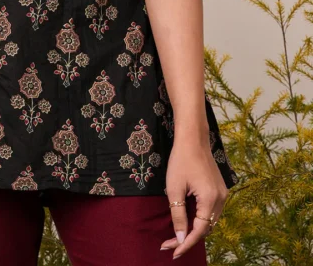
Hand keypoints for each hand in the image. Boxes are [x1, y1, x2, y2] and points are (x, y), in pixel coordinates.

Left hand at [161, 136, 228, 258]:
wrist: (193, 138)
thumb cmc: (180, 160)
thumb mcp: (174, 188)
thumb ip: (178, 214)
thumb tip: (181, 237)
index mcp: (210, 199)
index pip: (199, 231)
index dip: (185, 243)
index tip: (173, 252)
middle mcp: (221, 199)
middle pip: (206, 228)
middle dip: (187, 237)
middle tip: (169, 243)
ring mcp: (223, 194)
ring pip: (209, 221)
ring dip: (194, 229)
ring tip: (175, 234)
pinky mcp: (220, 190)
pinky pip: (211, 211)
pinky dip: (199, 218)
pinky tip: (186, 219)